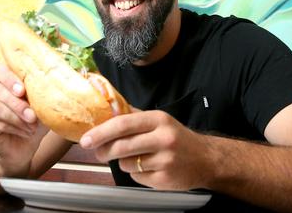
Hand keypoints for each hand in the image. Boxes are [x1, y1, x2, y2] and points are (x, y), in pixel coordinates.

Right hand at [0, 65, 47, 173]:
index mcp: (2, 81)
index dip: (10, 78)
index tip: (23, 90)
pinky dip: (14, 128)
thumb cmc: (32, 122)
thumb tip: (56, 86)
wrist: (22, 148)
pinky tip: (25, 132)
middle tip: (32, 115)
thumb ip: (42, 94)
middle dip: (18, 103)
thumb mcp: (40, 106)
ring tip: (32, 126)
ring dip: (17, 117)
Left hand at [79, 109, 210, 189]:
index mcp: (158, 120)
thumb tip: (103, 112)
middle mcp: (163, 138)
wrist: (206, 159)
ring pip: (127, 164)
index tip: (86, 138)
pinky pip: (137, 177)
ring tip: (135, 158)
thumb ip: (133, 116)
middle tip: (97, 152)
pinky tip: (148, 168)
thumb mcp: (159, 121)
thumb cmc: (177, 138)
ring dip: (123, 163)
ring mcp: (165, 160)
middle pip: (122, 146)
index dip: (101, 132)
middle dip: (103, 151)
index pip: (123, 124)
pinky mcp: (165, 179)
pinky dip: (137, 174)